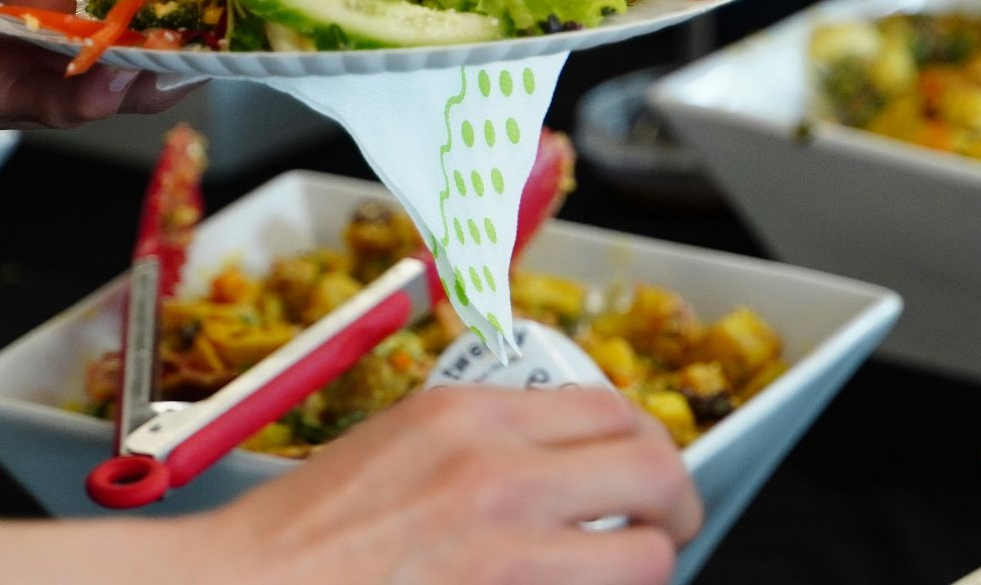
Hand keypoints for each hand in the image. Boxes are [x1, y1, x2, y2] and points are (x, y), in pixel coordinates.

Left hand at [0, 0, 186, 142]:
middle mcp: (53, 32)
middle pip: (132, 37)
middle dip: (178, 36)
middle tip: (216, 28)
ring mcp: (32, 70)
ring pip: (108, 79)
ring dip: (148, 75)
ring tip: (178, 63)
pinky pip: (57, 103)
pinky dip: (89, 95)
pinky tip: (114, 80)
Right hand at [0, 388, 699, 584]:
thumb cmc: (303, 534)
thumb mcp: (399, 445)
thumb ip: (483, 444)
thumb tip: (558, 461)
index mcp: (470, 417)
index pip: (611, 411)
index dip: (649, 445)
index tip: (649, 471)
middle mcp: (499, 474)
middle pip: (653, 471)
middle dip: (676, 507)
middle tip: (669, 529)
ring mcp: (505, 550)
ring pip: (645, 558)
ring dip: (648, 568)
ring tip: (630, 574)